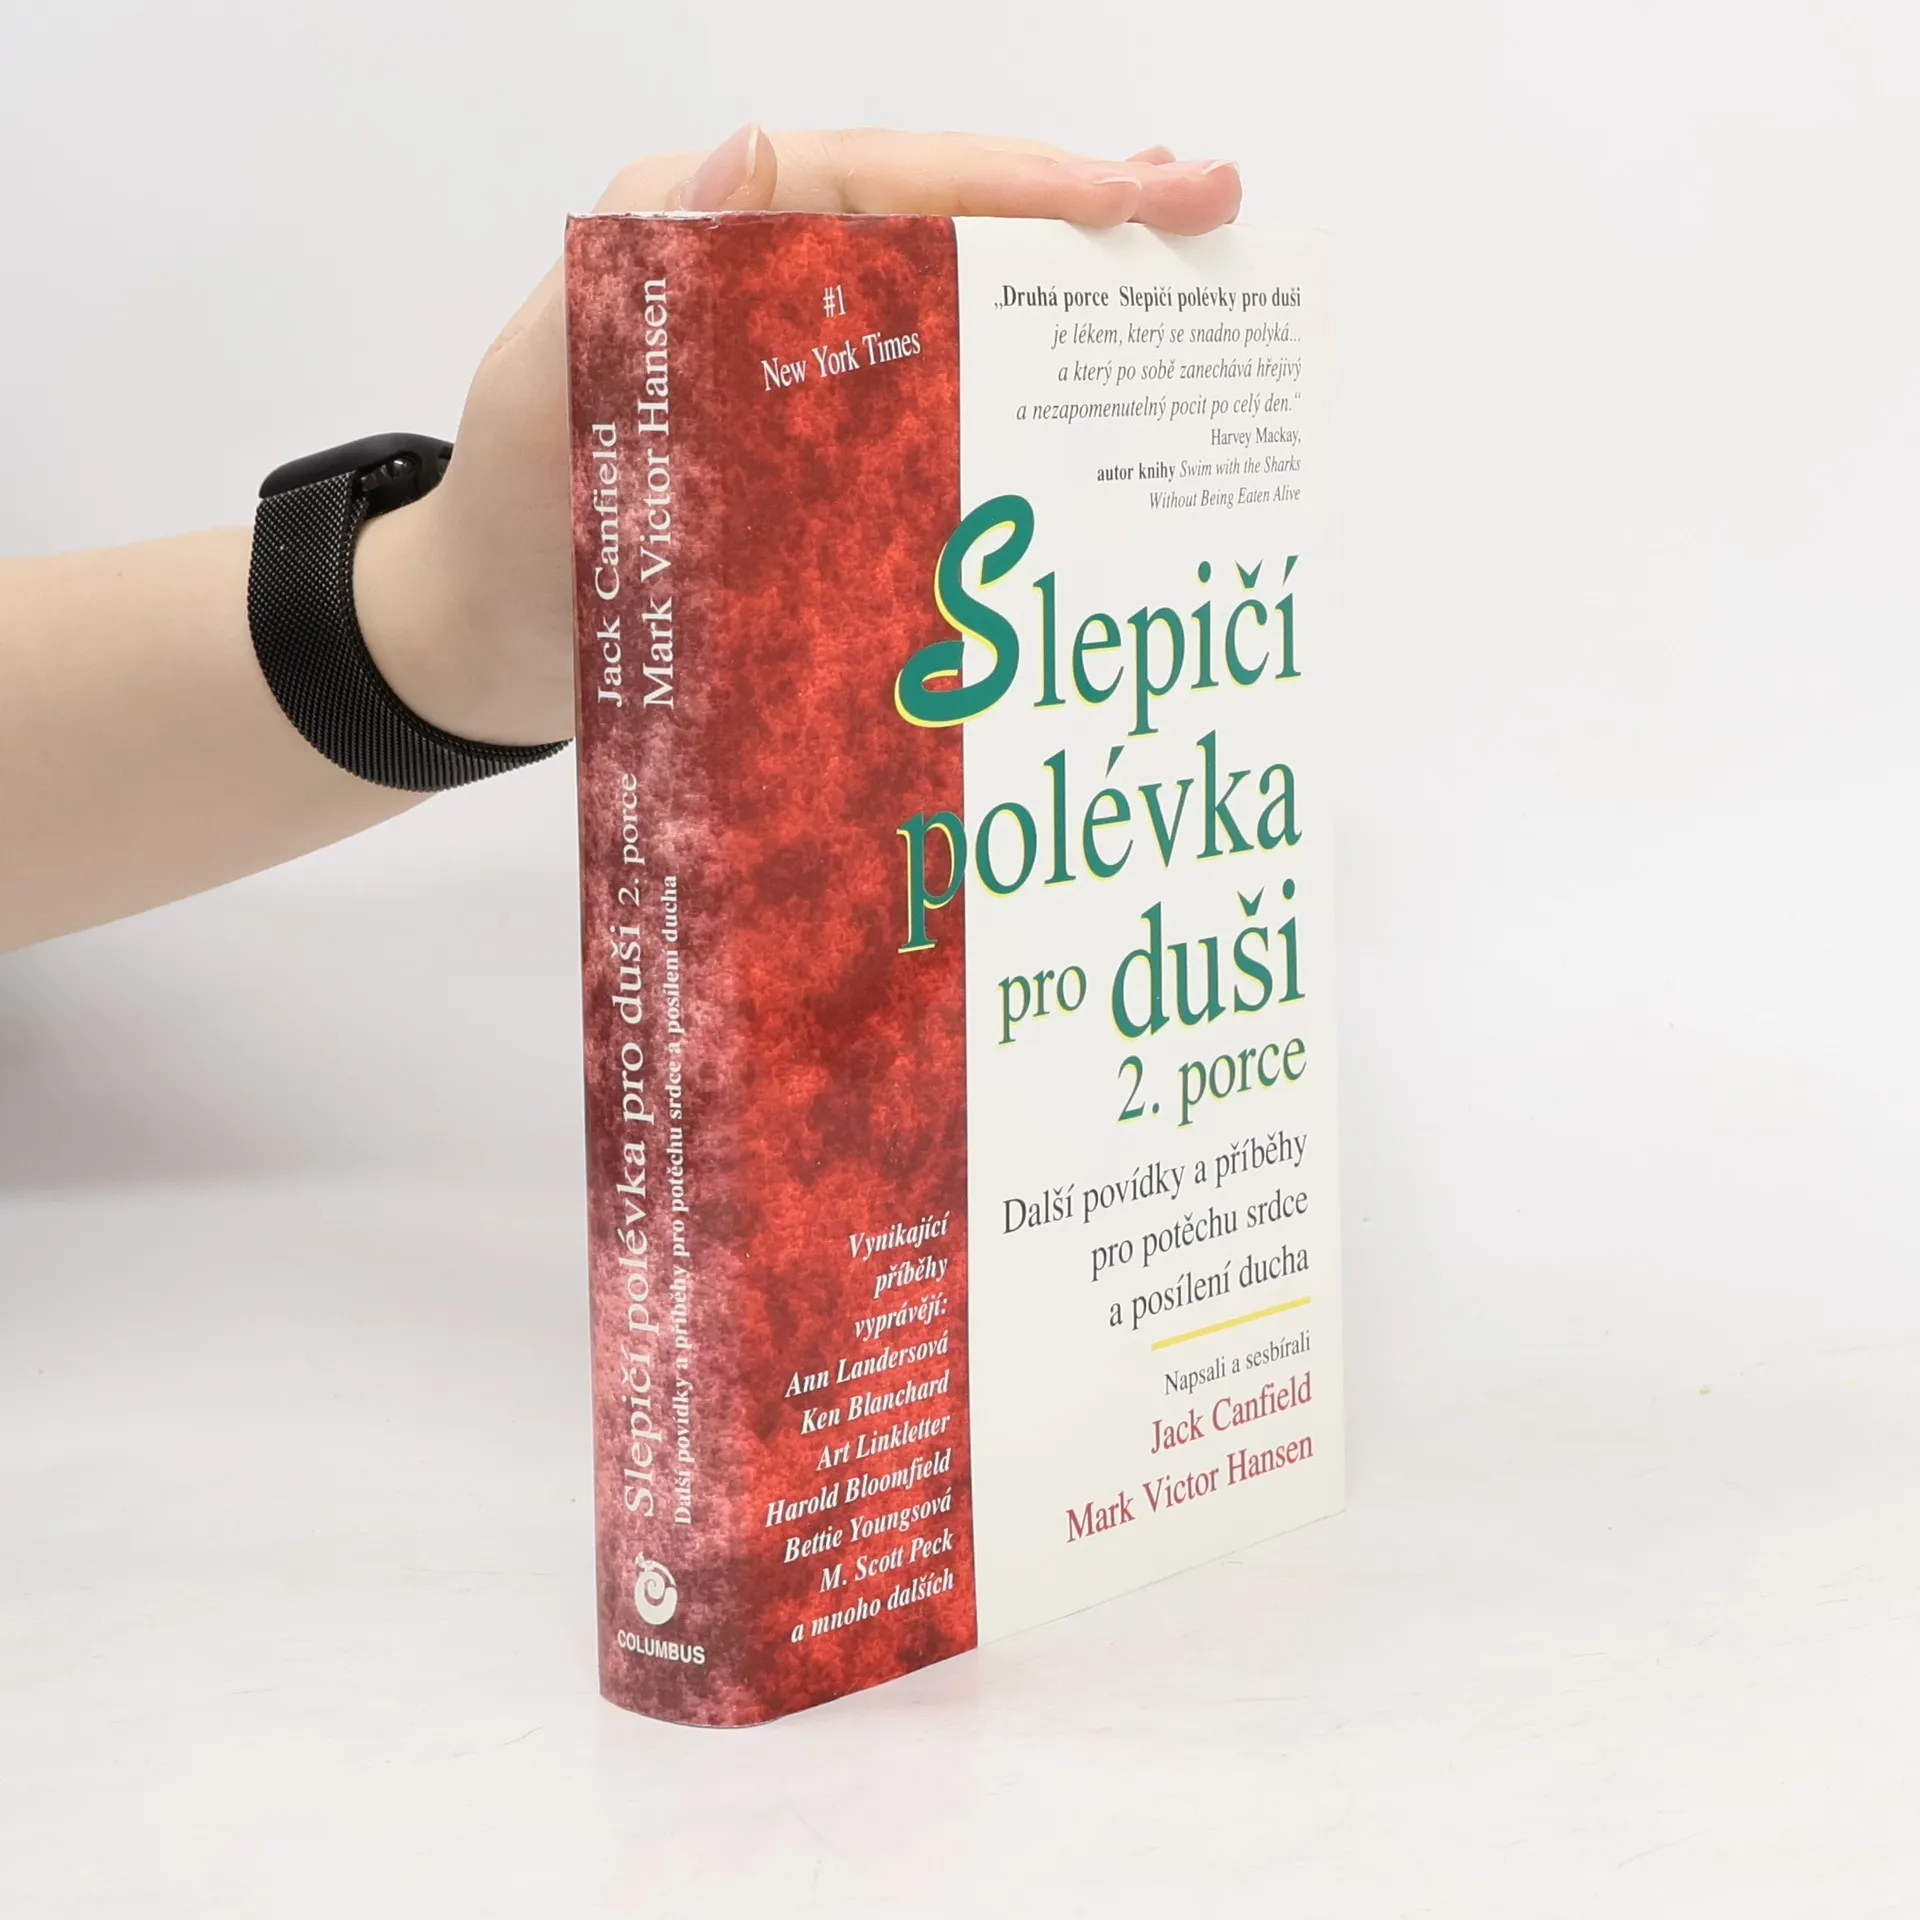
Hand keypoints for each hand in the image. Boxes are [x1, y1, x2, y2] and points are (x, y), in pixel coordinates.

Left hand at [355, 128, 1242, 746]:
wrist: (489, 636)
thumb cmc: (510, 519)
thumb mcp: (552, 390)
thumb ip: (636, 277)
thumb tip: (755, 142)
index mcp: (701, 228)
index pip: (884, 177)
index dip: (1016, 180)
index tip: (1138, 195)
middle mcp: (759, 270)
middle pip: (937, 215)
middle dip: (1072, 208)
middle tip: (1207, 204)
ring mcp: (792, 352)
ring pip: (945, 289)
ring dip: (1057, 277)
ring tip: (1173, 264)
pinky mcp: (809, 431)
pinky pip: (923, 380)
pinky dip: (1005, 372)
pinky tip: (1079, 384)